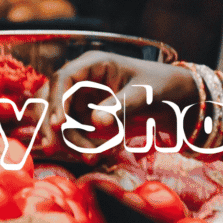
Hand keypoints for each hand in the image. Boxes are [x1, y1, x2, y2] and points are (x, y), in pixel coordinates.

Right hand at [42, 51, 197, 150]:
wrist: (173, 99)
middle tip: (53, 149)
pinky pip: (71, 134)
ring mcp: (79, 100)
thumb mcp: (144, 94)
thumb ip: (120, 106)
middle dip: (52, 125)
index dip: (56, 100)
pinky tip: (94, 156)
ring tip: (92, 158)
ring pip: (57, 120)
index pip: (63, 78)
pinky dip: (78, 146)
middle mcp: (81, 80)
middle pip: (49, 99)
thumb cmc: (160, 87)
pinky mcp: (83, 118)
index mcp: (93, 64)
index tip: (57, 124)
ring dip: (68, 141)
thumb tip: (96, 122)